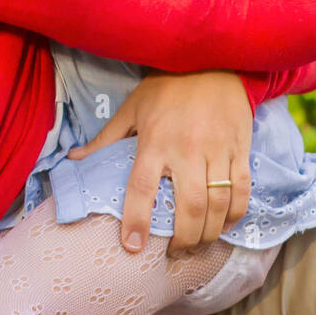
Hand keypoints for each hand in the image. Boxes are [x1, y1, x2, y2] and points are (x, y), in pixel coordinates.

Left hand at [67, 69, 252, 257]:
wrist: (212, 59)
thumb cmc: (166, 86)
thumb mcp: (131, 108)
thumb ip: (105, 139)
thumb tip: (74, 160)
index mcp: (154, 141)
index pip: (142, 188)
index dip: (136, 220)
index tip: (132, 247)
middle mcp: (186, 149)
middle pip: (190, 207)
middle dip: (184, 240)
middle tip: (176, 254)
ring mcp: (217, 150)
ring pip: (218, 205)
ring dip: (209, 234)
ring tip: (198, 246)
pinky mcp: (240, 148)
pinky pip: (241, 190)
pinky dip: (235, 214)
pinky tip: (224, 225)